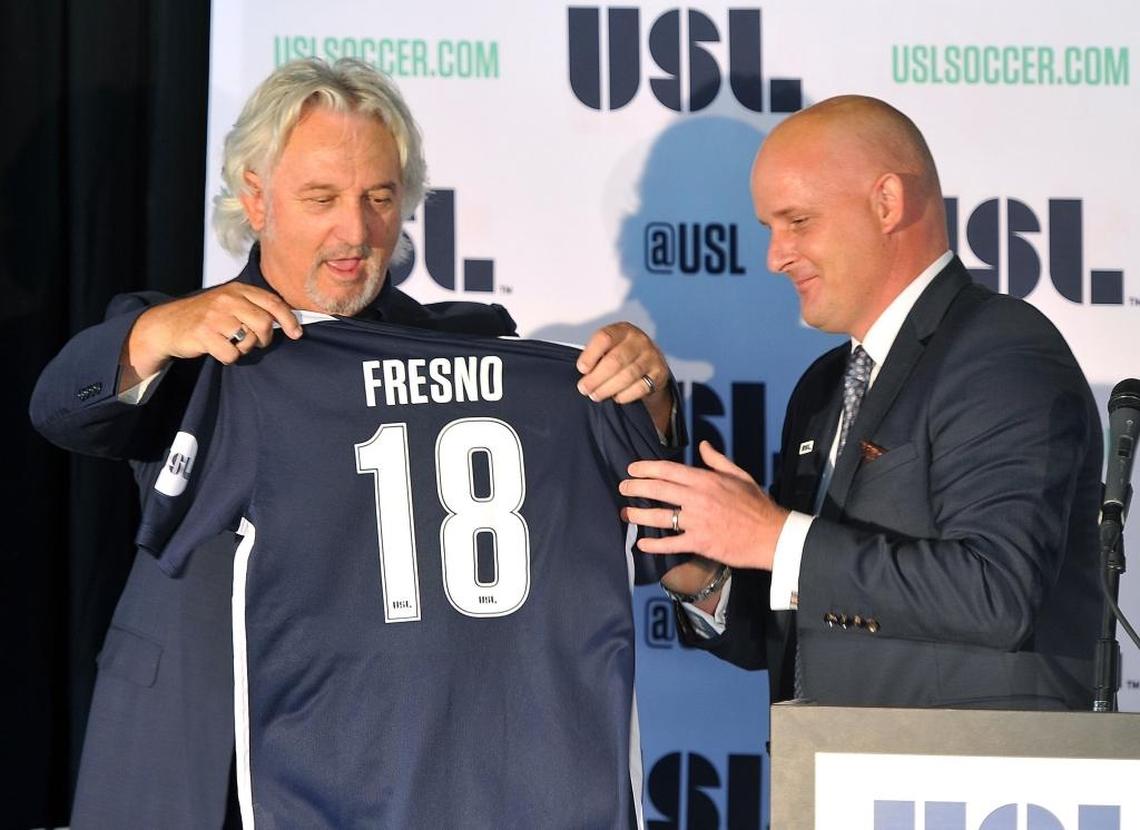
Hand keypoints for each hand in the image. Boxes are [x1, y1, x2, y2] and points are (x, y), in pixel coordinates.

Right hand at [119, 282, 302, 390]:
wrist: (167, 324)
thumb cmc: (204, 316)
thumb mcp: (229, 303)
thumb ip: (254, 307)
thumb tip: (287, 321)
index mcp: (237, 290)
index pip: (273, 302)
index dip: (289, 319)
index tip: (296, 333)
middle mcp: (227, 299)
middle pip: (265, 323)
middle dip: (264, 338)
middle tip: (255, 342)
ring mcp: (215, 316)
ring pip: (250, 340)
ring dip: (245, 348)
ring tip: (232, 343)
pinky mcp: (204, 334)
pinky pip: (232, 354)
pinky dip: (229, 357)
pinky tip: (219, 350)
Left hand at [576, 322, 672, 435]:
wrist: (650, 361)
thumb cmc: (622, 354)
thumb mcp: (609, 347)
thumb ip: (596, 356)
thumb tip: (584, 374)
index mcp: (622, 330)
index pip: (604, 338)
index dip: (590, 354)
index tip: (581, 369)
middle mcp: (638, 340)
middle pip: (615, 360)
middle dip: (596, 377)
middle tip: (585, 388)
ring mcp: (651, 356)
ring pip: (628, 375)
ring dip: (608, 388)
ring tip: (596, 395)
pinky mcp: (659, 372)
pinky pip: (640, 387)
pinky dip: (625, 395)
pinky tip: (616, 397)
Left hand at [620, 440, 788, 569]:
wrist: (772, 535)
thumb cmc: (758, 505)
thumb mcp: (740, 476)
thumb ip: (718, 461)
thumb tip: (704, 446)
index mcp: (706, 480)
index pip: (668, 470)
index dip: (646, 468)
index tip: (632, 469)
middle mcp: (698, 498)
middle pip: (658, 490)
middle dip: (636, 487)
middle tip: (623, 488)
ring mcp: (697, 521)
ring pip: (660, 516)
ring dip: (638, 515)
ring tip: (626, 513)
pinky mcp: (699, 543)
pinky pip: (671, 544)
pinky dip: (654, 545)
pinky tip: (641, 544)